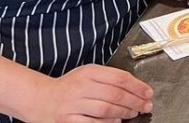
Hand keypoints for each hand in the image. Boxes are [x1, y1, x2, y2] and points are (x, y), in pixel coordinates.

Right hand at [30, 65, 152, 122]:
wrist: (39, 99)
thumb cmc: (69, 87)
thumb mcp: (87, 74)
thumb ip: (109, 78)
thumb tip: (135, 89)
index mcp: (89, 72)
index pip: (120, 78)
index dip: (138, 86)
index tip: (148, 93)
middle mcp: (81, 86)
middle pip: (115, 94)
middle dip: (135, 101)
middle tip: (146, 105)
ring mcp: (73, 105)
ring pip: (106, 109)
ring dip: (124, 112)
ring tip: (134, 113)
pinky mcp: (66, 121)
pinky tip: (116, 121)